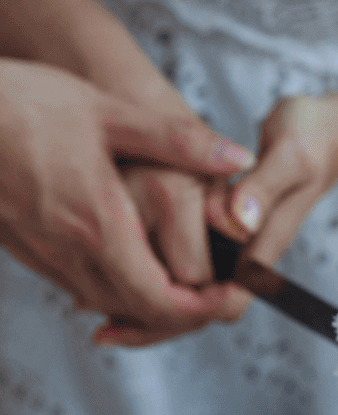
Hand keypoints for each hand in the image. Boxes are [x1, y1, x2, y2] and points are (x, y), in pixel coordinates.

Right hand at [0, 59, 253, 339]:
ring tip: (189, 278)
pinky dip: (114, 286)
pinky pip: (77, 285)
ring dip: (149, 302)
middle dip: (185, 310)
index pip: (159, 300)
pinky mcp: (23, 248)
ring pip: (106, 303)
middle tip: (221, 288)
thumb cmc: (23, 103)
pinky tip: (136, 261)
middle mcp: (68, 250)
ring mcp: (41, 253)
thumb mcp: (109, 112)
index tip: (233, 292)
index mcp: (99, 223)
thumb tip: (238, 158)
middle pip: (138, 311)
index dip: (203, 308)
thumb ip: (178, 141)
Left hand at [95, 95, 337, 344]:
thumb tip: (235, 222)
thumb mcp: (291, 156)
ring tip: (89, 302)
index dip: (177, 315)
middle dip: (151, 320)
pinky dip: (149, 274)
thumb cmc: (311, 137)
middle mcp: (246, 253)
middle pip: (201, 310)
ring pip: (189, 294)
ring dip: (144, 303)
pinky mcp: (223, 232)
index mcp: (260, 243)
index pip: (223, 302)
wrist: (329, 132)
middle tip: (98, 323)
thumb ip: (263, 189)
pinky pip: (186, 267)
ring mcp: (235, 245)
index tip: (128, 314)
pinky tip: (110, 271)